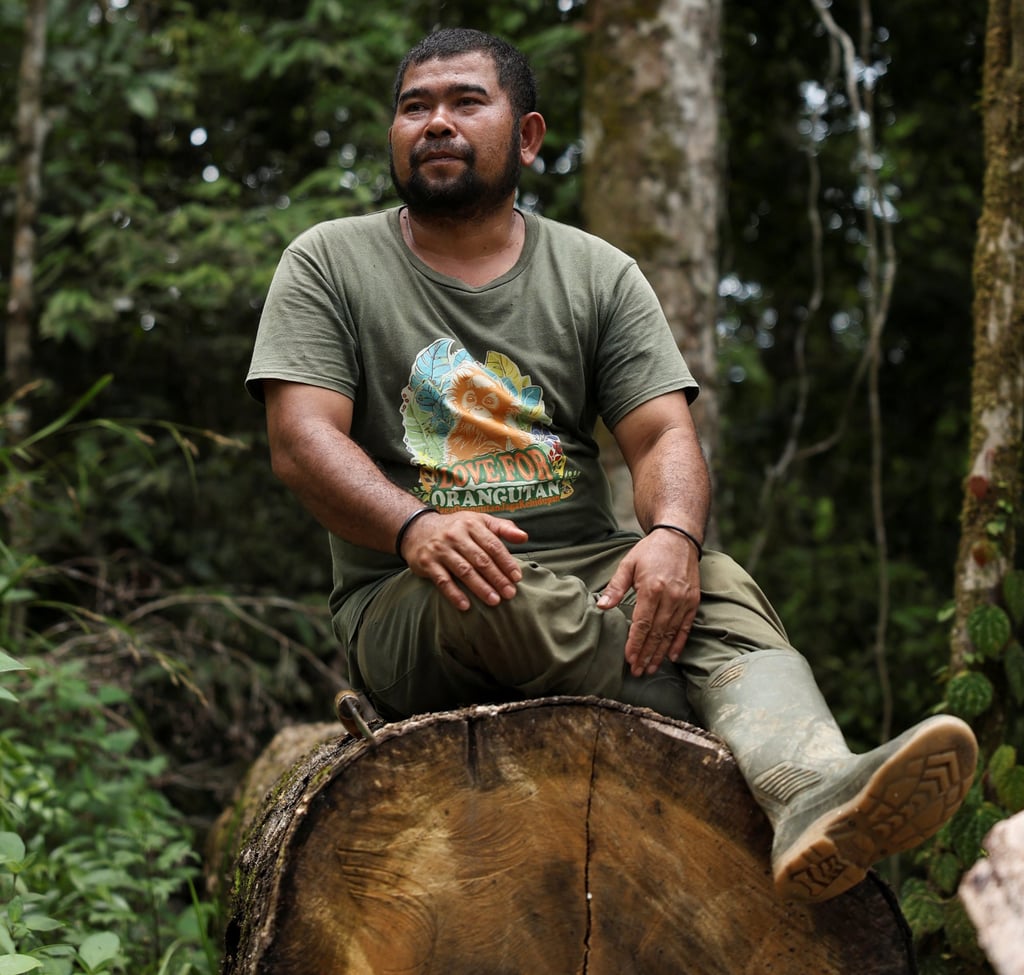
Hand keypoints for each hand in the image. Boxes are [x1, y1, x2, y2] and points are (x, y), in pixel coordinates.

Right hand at [401, 510, 528, 610]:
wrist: (417, 529)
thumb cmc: (456, 527)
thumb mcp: (478, 521)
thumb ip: (502, 528)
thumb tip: (524, 537)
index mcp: (471, 524)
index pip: (493, 545)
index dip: (506, 562)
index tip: (517, 577)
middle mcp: (455, 536)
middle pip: (480, 559)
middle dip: (497, 577)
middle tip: (510, 593)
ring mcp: (440, 549)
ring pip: (464, 570)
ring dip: (480, 587)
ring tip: (494, 601)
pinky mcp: (427, 563)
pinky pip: (443, 581)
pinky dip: (454, 594)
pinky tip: (466, 605)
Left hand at [596, 531, 700, 675]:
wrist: (679, 538)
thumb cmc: (649, 552)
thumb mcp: (628, 564)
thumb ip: (615, 588)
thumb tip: (601, 607)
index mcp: (652, 589)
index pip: (642, 624)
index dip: (635, 644)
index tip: (629, 659)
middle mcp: (671, 597)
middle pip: (656, 633)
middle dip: (646, 654)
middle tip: (638, 671)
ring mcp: (684, 600)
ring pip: (671, 633)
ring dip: (660, 653)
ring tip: (650, 668)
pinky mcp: (694, 601)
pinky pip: (686, 627)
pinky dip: (679, 643)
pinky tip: (671, 656)